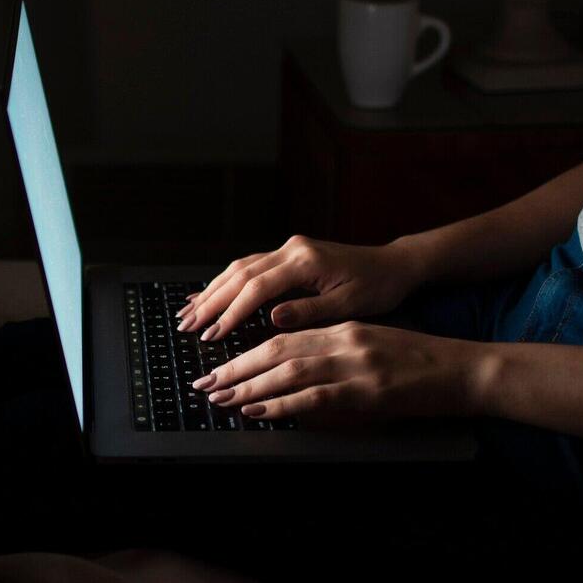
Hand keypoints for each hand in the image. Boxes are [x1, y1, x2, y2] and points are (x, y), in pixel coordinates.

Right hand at [176, 235, 421, 340]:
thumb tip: (273, 319)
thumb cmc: (378, 287)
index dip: (232, 312)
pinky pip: (249, 266)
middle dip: (211, 301)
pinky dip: (226, 282)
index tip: (212, 334)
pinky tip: (209, 294)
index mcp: (306, 261)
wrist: (395, 265)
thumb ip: (310, 311)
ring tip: (189, 313)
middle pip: (240, 274)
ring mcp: (288, 248)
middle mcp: (292, 249)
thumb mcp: (350, 306)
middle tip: (187, 325)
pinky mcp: (288, 253)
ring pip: (239, 267)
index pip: (257, 288)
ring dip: (212, 290)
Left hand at [191, 322, 486, 422]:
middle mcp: (344, 340)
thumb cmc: (420, 362)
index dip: (246, 348)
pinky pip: (313, 398)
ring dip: (247, 386)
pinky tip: (256, 410)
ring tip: (218, 397)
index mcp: (343, 327)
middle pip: (276, 349)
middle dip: (235, 366)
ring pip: (288, 371)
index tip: (219, 361)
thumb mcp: (370, 345)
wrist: (466, 370)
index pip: (283, 334)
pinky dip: (280, 404)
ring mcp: (355, 365)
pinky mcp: (367, 391)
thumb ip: (331, 352)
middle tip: (204, 382)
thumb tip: (290, 371)